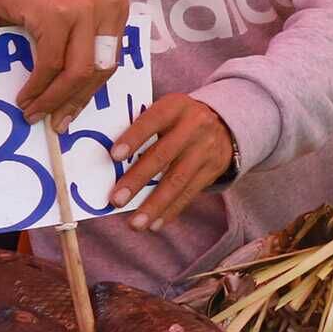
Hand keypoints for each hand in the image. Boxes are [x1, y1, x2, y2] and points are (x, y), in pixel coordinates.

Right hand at [0, 0, 132, 123]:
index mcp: (116, 8)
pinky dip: (37, 86)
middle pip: (98, 70)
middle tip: (54, 123)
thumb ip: (80, 50)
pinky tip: (25, 97)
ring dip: (53, 99)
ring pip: (77, 72)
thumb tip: (76, 101)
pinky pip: (50, 64)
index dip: (89, 95)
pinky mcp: (57, 15)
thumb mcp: (69, 22)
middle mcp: (106, 6)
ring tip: (33, 113)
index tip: (71, 116)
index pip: (110, 63)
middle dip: (73, 102)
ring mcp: (83, 9)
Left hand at [109, 94, 235, 231]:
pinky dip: (171, 210)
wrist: (224, 123)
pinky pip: (190, 193)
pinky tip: (155, 224)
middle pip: (163, 155)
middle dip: (137, 180)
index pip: (152, 121)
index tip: (114, 156)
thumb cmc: (176, 119)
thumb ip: (142, 127)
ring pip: (177, 181)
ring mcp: (205, 150)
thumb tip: (108, 159)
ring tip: (135, 223)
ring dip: (154, 205)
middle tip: (116, 200)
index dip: (133, 138)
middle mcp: (193, 127)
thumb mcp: (165, 111)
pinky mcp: (212, 170)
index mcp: (175, 107)